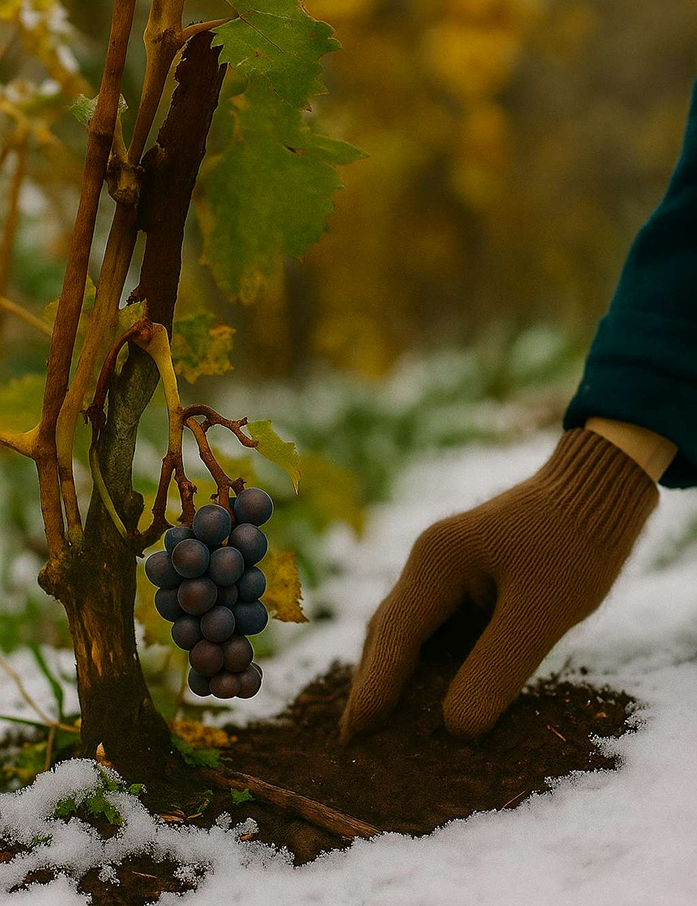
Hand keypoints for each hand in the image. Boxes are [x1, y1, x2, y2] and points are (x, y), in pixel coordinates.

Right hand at [340, 428, 657, 742]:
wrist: (597, 490)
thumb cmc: (573, 545)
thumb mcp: (541, 611)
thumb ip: (496, 667)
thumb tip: (455, 729)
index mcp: (437, 563)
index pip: (396, 635)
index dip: (375, 687)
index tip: (353, 734)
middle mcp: (429, 562)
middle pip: (389, 630)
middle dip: (373, 682)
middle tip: (354, 739)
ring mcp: (443, 566)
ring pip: (408, 628)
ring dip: (395, 672)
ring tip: (382, 724)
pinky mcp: (465, 575)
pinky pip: (434, 624)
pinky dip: (425, 660)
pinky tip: (429, 690)